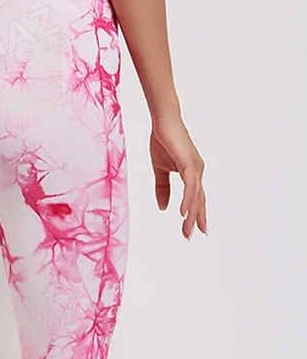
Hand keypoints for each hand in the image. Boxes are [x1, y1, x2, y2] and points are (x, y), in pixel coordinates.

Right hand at [150, 116, 206, 238]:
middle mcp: (197, 172)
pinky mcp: (189, 164)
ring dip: (191, 215)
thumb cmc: (162, 141)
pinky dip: (188, 200)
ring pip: (195, 197)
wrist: (163, 121)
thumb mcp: (159, 169)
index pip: (196, 198)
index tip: (195, 230)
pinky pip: (190, 187)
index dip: (196, 214)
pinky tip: (183, 213)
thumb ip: (162, 188)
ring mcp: (196, 168)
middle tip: (190, 236)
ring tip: (187, 230)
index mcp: (191, 173)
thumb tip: (163, 208)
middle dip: (195, 219)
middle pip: (198, 200)